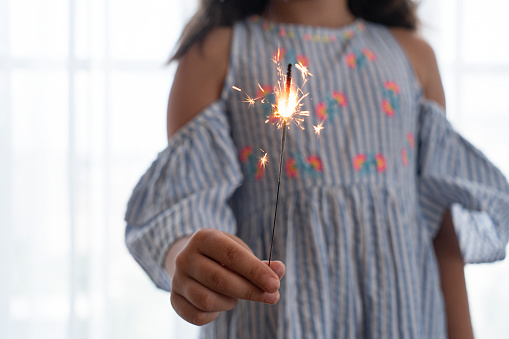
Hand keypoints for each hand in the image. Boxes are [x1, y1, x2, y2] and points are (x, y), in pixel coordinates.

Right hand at [170, 228, 284, 325]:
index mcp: (203, 237)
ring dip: (230, 302)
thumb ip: (261, 263)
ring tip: (235, 296)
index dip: (255, 271)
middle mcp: (185, 257)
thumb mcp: (240, 252)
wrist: (192, 259)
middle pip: (220, 280)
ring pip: (207, 300)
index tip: (275, 284)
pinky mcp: (174, 299)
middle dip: (250, 291)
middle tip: (272, 297)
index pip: (232, 255)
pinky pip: (197, 316)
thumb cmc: (223, 256)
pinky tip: (220, 304)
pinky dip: (214, 315)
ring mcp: (177, 279)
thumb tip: (280, 269)